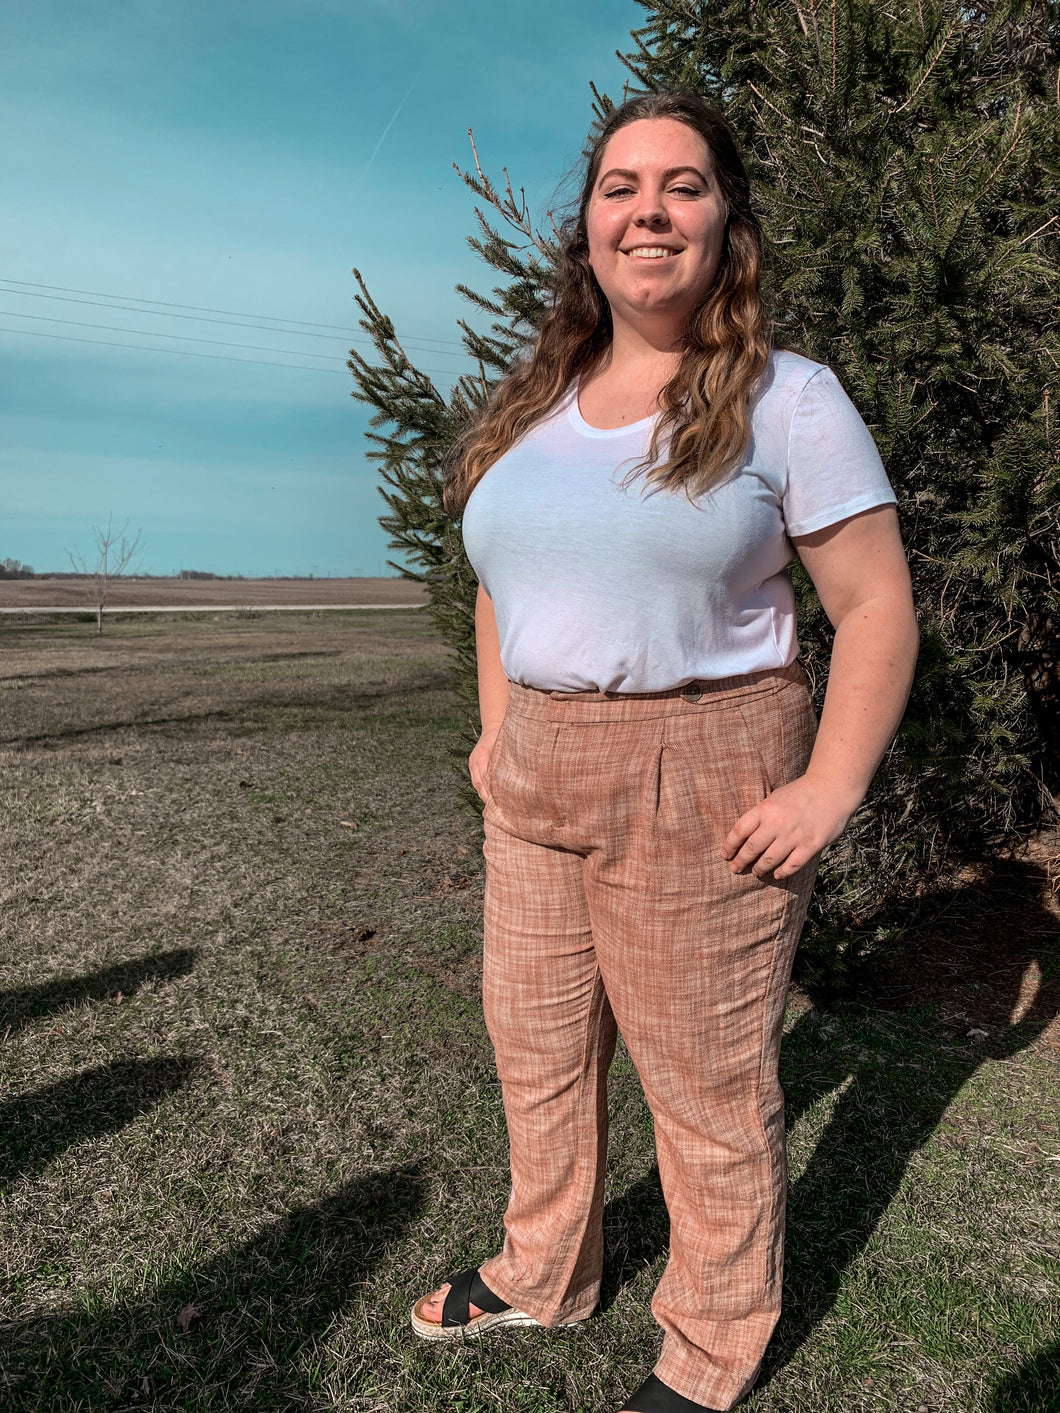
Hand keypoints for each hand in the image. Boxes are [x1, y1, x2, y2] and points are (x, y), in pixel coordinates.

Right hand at [469, 726, 501, 802]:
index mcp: (482, 754)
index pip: (485, 777)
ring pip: (476, 783)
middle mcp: (475, 759)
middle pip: (479, 782)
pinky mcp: (473, 764)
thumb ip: (505, 762)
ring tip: (491, 807)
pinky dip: (482, 789)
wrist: (493, 726)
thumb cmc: (503, 736)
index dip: (491, 790)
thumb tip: (513, 780)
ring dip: (483, 795)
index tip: (498, 801)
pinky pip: (476, 779)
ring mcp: (472, 762)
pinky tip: (488, 797)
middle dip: (486, 796)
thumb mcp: (505, 747)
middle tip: (495, 809)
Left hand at [721, 774, 859, 879]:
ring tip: (757, 872)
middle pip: (752, 848)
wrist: (832, 788)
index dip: (730, 845)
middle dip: (741, 861)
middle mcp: (777, 823)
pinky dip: (782, 872)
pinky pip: (792, 865)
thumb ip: (761, 816)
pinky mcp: (811, 845)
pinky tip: (777, 874)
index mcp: (765, 809)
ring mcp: (794, 835)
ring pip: (769, 860)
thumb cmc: (800, 793)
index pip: (739, 830)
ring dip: (760, 869)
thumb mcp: (775, 798)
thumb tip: (745, 837)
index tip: (725, 855)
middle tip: (735, 869)